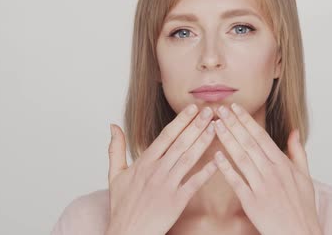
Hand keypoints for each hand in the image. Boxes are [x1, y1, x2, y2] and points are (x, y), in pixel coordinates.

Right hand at [105, 104, 216, 234]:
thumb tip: (113, 126)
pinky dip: (206, 172)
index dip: (181, 120)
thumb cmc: (122, 207)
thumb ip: (115, 148)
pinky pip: (194, 183)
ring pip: (189, 158)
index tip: (194, 108)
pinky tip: (218, 160)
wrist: (126, 233)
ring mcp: (167, 185)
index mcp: (144, 162)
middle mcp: (156, 170)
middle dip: (197, 125)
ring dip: (203, 141)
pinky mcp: (176, 201)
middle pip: (180, 143)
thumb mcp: (115, 175)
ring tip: (216, 127)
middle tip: (211, 111)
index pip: (166, 135)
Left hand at [212, 103, 322, 234]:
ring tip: (215, 126)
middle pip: (249, 143)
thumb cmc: (302, 207)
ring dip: (227, 140)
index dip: (246, 120)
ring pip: (241, 158)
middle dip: (233, 124)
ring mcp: (262, 186)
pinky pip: (236, 182)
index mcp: (283, 164)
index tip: (234, 108)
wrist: (300, 233)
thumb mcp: (305, 176)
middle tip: (219, 109)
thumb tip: (295, 131)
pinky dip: (226, 168)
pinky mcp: (252, 202)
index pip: (261, 136)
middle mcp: (272, 172)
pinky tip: (216, 156)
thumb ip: (298, 152)